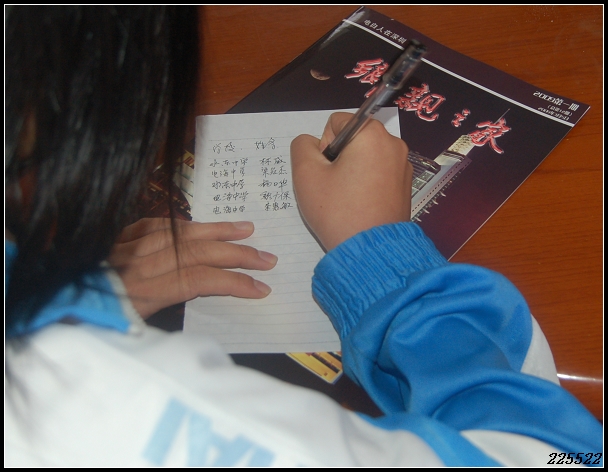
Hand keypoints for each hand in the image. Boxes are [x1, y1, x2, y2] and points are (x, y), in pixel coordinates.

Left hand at [108, 218, 276, 318]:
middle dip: (238, 254)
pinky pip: (162, 223)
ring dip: (220, 230)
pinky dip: (188, 224)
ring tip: (248, 229)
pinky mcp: (125, 231)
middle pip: (200, 252)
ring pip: (186, 232)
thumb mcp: (130, 324)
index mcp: (144, 290)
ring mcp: (134, 242)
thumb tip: (202, 294)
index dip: (234, 283)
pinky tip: (204, 225)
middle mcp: (142, 261)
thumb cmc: (95, 315)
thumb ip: (165, 307)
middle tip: (267, 258)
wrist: (59, 290)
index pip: (200, 280)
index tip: (261, 289)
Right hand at [290, 112, 411, 250]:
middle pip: (353, 139)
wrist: (370, 252)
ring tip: (346, 198)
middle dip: (339, 158)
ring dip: (352, 170)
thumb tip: (311, 142)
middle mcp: (394, 144)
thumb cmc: (337, 210)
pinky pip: (379, 173)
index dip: (323, 145)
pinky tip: (360, 204)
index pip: (336, 122)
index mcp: (372, 134)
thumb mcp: (306, 174)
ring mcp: (404, 165)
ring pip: (365, 157)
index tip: (326, 171)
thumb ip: (301, 146)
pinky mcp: (406, 186)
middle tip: (333, 187)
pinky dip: (366, 183)